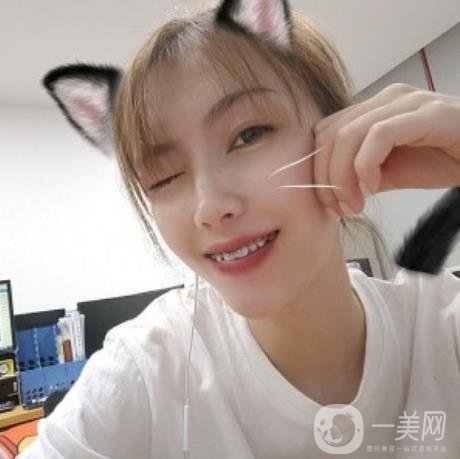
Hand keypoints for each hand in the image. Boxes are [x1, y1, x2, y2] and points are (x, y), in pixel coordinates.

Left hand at [312, 83, 459, 217]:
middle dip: (326, 179)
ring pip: (349, 134)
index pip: (325, 134)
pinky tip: (374, 186)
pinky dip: (367, 164)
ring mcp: (407, 102)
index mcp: (373, 110)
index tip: (329, 204)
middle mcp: (386, 99)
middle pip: (330, 135)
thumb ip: (358, 176)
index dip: (318, 171)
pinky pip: (380, 134)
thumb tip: (330, 193)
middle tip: (340, 209)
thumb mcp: (389, 173)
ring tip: (356, 203)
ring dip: (343, 177)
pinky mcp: (428, 113)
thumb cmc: (444, 160)